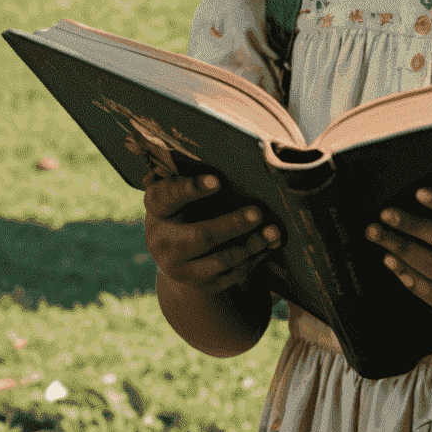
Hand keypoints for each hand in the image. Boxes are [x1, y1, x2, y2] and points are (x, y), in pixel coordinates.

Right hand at [143, 172, 280, 295]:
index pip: (167, 197)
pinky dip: (254, 258)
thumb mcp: (181, 190)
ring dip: (251, 245)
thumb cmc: (187, 206)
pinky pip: (232, 274)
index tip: (218, 181)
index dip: (191, 189)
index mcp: (157, 210)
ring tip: (274, 231)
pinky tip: (270, 244)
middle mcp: (163, 243)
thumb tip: (221, 146)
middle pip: (199, 236)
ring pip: (221, 260)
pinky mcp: (202, 285)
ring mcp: (182, 269)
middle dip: (231, 225)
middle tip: (258, 212)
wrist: (177, 253)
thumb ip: (191, 172)